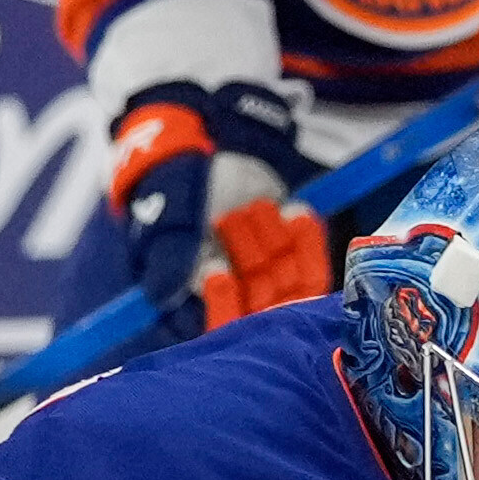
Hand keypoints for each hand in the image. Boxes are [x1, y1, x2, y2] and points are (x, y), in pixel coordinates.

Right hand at [105, 79, 330, 335]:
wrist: (207, 152)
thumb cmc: (176, 191)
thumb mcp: (167, 222)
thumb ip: (169, 259)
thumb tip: (164, 294)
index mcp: (197, 301)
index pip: (220, 327)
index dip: (223, 304)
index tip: (217, 269)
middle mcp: (238, 299)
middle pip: (260, 302)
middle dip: (247, 255)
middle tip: (228, 216)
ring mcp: (269, 280)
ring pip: (288, 282)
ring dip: (272, 240)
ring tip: (251, 205)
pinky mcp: (296, 259)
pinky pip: (313, 264)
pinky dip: (307, 239)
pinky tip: (294, 211)